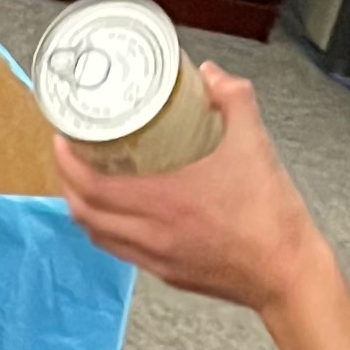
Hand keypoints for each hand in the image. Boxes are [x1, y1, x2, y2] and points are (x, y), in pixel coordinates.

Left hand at [54, 72, 349, 349]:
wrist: (287, 271)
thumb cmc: (271, 217)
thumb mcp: (254, 141)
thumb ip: (232, 98)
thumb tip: (210, 76)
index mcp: (163, 199)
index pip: (90, 184)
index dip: (67, 160)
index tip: (62, 137)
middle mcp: (152, 232)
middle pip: (83, 211)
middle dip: (67, 180)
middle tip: (68, 154)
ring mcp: (157, 257)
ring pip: (99, 234)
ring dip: (83, 207)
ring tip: (84, 182)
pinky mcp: (168, 273)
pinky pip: (122, 251)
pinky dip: (108, 230)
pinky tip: (117, 214)